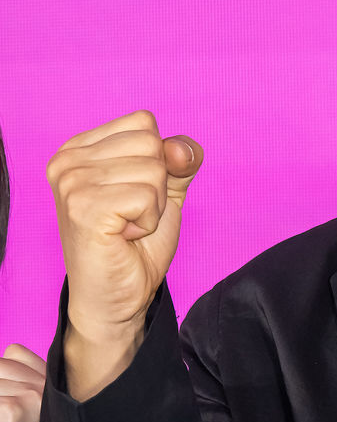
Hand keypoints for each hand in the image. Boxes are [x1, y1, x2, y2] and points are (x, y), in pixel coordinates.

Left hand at [0, 345, 45, 421]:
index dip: (6, 375)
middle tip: (5, 417)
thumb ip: (28, 380)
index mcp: (53, 386)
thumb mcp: (35, 411)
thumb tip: (5, 356)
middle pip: (0, 364)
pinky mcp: (9, 410)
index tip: (8, 401)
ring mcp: (28, 398)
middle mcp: (45, 389)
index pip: (16, 352)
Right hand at [47, 113, 201, 399]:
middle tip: (131, 216)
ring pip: (152, 170)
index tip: (133, 196)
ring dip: (152, 207)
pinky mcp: (83, 207)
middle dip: (156, 186)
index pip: (144, 123)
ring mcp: (71, 182)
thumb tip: (183, 148)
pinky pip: (147, 196)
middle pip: (151, 143)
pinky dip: (147, 221)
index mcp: (79, 148)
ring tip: (127, 228)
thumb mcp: (164, 193)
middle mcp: (68, 159)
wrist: (116, 298)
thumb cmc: (135, 246)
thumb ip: (178, 162)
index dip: (157, 163)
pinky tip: (124, 236)